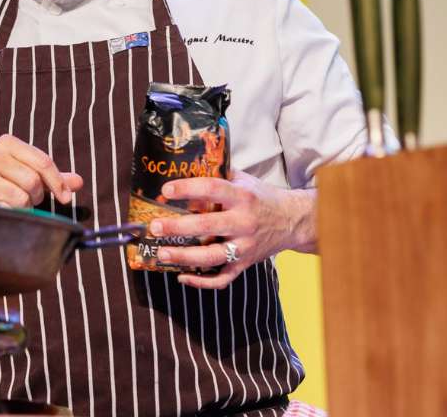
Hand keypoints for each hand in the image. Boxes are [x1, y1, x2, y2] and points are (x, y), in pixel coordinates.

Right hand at [0, 134, 82, 206]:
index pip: (43, 161)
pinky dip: (11, 214)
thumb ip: (49, 175)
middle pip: (33, 181)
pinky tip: (2, 210)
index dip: (58, 182)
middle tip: (28, 199)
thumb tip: (79, 182)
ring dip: (24, 207)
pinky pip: (7, 210)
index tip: (66, 197)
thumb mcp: (20, 169)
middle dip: (36, 196)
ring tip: (12, 203)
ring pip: (21, 198)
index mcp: (6, 143)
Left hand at [147, 171, 315, 289]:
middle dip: (177, 227)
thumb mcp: (244, 180)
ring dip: (184, 257)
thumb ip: (218, 174)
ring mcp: (244, 246)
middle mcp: (243, 222)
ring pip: (212, 257)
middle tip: (154, 226)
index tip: (166, 190)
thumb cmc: (261, 198)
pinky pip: (222, 278)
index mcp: (242, 197)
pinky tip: (182, 276)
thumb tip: (186, 165)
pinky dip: (202, 282)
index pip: (212, 189)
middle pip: (207, 226)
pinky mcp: (244, 263)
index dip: (188, 189)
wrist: (292, 221)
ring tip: (162, 253)